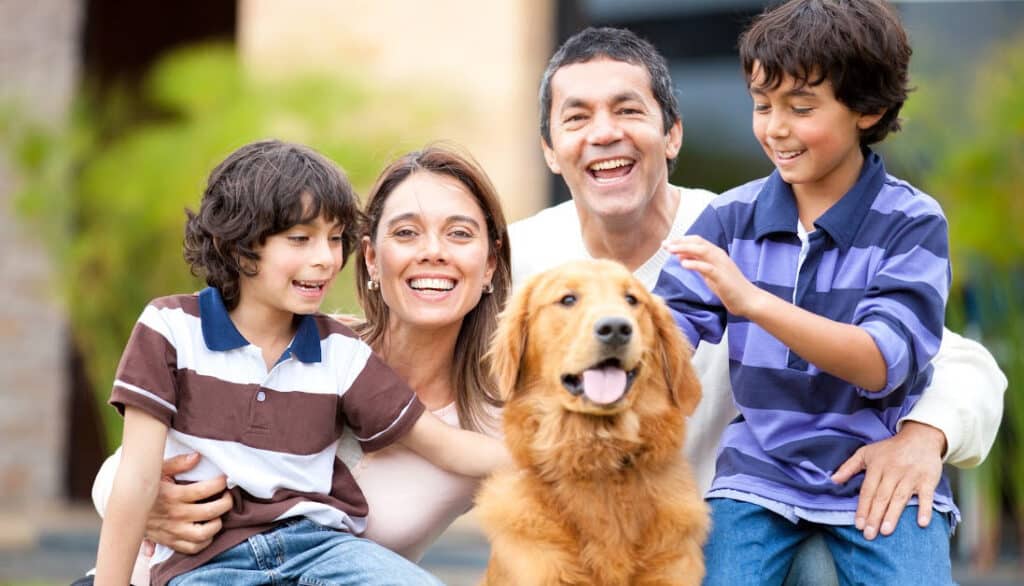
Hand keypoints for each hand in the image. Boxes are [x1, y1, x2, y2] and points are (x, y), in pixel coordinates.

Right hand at [144, 453, 232, 554]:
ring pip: (204, 534)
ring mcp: (173, 531)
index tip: (224, 479)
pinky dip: (205, 541)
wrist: (126, 509)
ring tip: (219, 514)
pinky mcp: (170, 542)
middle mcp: (175, 515)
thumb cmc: (146, 487)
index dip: (220, 483)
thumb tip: (197, 457)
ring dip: (217, 524)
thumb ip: (178, 463)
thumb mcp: (158, 470)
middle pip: (210, 512)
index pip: (204, 490)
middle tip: (227, 496)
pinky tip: (208, 530)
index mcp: (173, 495)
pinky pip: (193, 548)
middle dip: (226, 503)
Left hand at [663, 236, 761, 316]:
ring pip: (702, 251)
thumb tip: (681, 256)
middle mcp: (719, 256)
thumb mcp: (709, 274)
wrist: (748, 300)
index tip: (667, 243)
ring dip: (685, 249)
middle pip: (698, 243)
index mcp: (716, 254)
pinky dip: (695, 264)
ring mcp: (721, 265)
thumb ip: (697, 264)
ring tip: (670, 250)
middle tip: (664, 244)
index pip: (697, 241)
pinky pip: (707, 268)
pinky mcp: (722, 277)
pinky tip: (683, 264)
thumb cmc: (728, 287)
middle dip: (680, 242)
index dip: (681, 240)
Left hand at [832, 421, 946, 539]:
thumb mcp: (866, 452)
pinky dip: (925, 509)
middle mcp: (893, 472)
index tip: (858, 524)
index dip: (862, 508)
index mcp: (877, 466)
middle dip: (874, 516)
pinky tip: (921, 523)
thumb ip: (849, 467)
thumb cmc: (891, 449)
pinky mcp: (928, 480)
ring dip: (893, 515)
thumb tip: (833, 480)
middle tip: (869, 534)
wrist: (920, 437)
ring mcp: (911, 476)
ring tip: (885, 531)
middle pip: (882, 497)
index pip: (867, 491)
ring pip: (900, 498)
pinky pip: (926, 496)